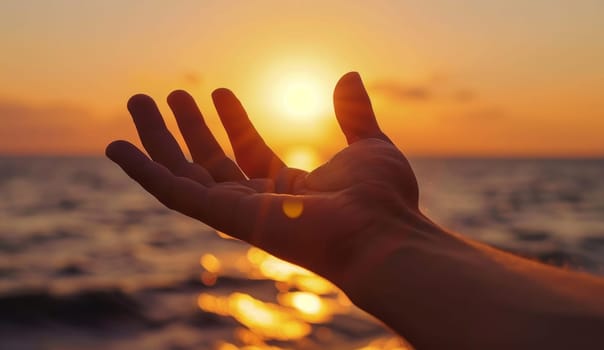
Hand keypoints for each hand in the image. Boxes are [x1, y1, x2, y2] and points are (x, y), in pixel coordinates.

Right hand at [106, 72, 433, 288]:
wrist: (382, 232)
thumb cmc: (383, 198)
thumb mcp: (368, 144)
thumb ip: (353, 114)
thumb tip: (348, 76)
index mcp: (289, 189)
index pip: (249, 152)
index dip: (232, 121)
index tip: (217, 92)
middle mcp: (259, 204)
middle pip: (209, 163)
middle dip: (186, 129)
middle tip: (167, 95)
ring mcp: (239, 213)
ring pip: (184, 174)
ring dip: (157, 141)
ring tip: (138, 101)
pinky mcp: (224, 217)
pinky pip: (172, 195)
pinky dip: (142, 172)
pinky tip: (118, 147)